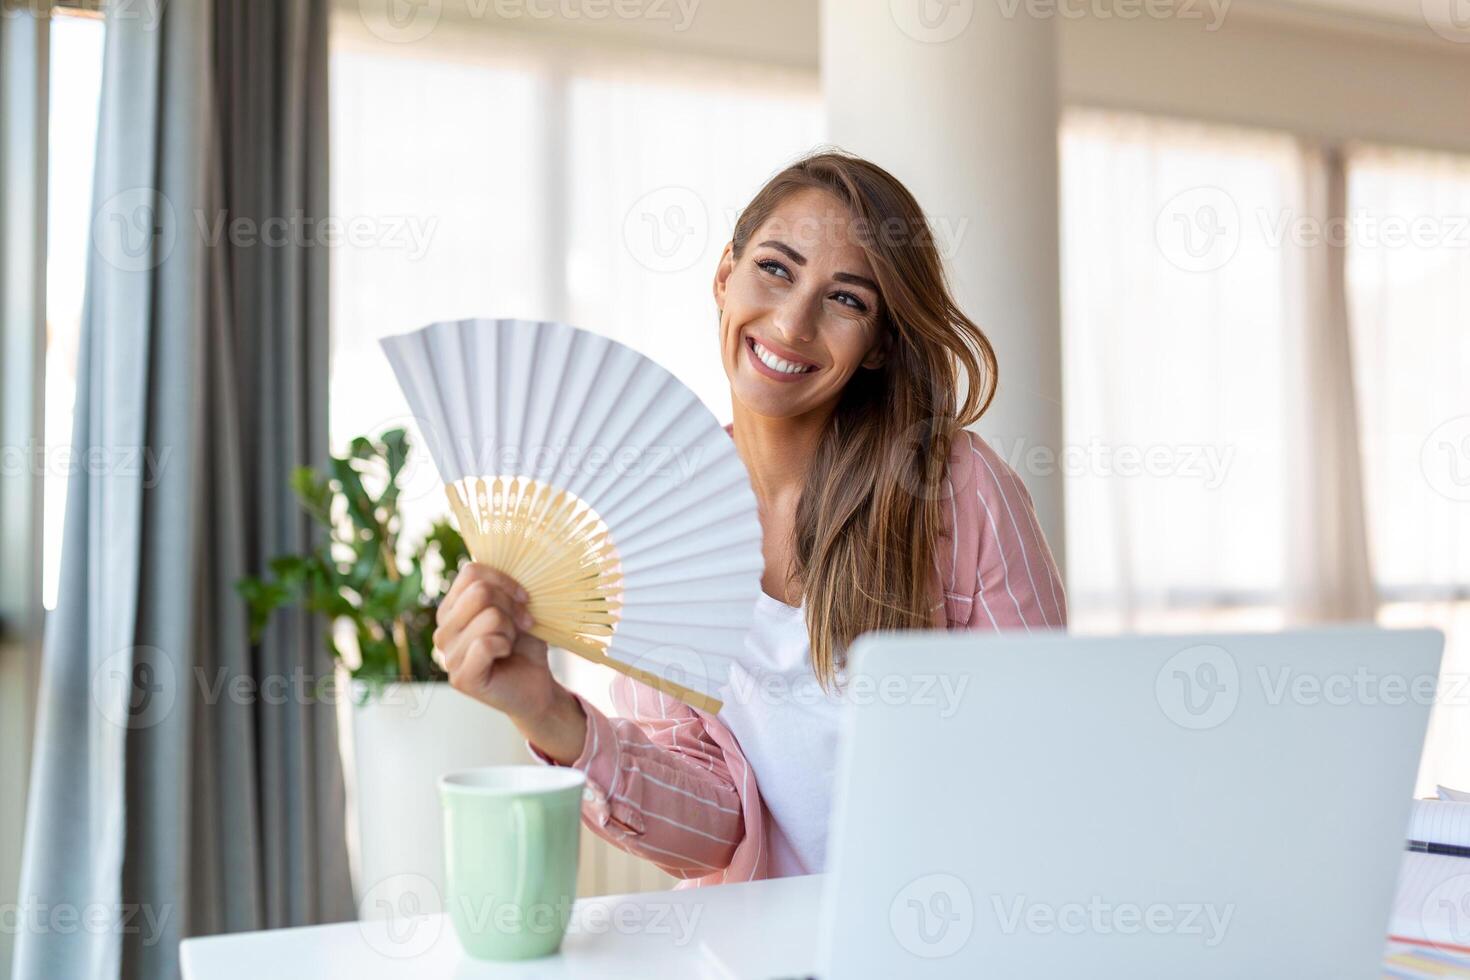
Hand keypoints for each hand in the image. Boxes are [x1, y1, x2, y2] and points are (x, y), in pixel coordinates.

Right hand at [434, 563, 586, 761]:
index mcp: (452, 608)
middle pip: (480, 592)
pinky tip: (505, 656)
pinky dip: (505, 646)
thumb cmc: (525, 644)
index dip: (505, 580)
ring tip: (510, 643)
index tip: (524, 598)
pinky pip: (486, 643)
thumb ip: (501, 584)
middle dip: (511, 606)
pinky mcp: (460, 678)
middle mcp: (443, 630)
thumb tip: (507, 553)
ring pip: (488, 616)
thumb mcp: (515, 606)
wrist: (537, 684)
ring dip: (510, 629)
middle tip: (521, 624)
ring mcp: (447, 655)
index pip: (471, 572)